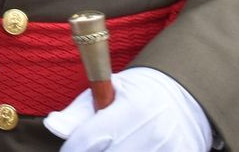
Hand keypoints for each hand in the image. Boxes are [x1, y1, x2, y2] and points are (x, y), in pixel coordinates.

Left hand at [44, 67, 210, 151]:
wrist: (186, 97)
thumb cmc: (138, 94)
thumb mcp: (109, 92)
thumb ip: (79, 113)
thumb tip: (52, 126)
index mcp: (130, 109)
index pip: (87, 141)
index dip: (72, 150)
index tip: (69, 151)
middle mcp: (151, 131)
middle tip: (89, 149)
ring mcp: (169, 149)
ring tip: (113, 145)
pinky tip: (129, 148)